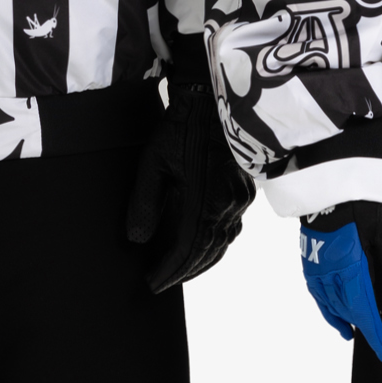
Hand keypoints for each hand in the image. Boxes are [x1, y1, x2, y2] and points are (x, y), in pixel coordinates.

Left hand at [124, 80, 254, 293]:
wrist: (212, 98)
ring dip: (200, 260)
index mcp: (207, 200)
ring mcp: (241, 199)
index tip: (151, 283)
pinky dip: (213, 242)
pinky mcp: (244, 190)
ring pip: (222, 242)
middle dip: (184, 271)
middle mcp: (229, 205)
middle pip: (208, 252)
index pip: (186, 250)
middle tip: (161, 281)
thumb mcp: (153, 162)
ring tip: (177, 269)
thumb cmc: (181, 127)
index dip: (168, 270)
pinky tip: (199, 244)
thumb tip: (137, 240)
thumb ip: (144, 203)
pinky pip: (230, 228)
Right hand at [299, 201, 381, 362]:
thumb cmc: (365, 196)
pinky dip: (326, 305)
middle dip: (369, 327)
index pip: (364, 309)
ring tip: (355, 333)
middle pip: (348, 309)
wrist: (331, 168)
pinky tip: (332, 309)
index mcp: (351, 264)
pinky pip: (317, 290)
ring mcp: (316, 261)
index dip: (376, 333)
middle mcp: (329, 268)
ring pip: (329, 303)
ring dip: (344, 320)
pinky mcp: (310, 253)